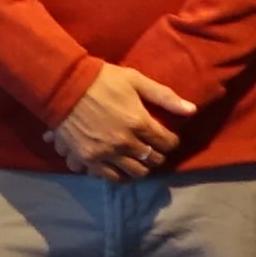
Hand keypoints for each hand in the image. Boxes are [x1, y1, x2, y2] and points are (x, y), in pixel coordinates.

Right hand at [46, 59, 195, 178]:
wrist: (63, 85)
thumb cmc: (101, 79)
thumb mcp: (135, 80)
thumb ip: (164, 96)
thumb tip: (192, 110)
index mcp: (138, 121)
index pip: (166, 142)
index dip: (172, 141)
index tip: (169, 138)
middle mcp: (125, 142)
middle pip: (152, 160)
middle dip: (158, 154)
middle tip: (154, 148)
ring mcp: (106, 153)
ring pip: (135, 172)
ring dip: (141, 167)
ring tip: (139, 159)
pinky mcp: (90, 159)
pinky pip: (111, 177)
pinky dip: (119, 175)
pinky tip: (120, 167)